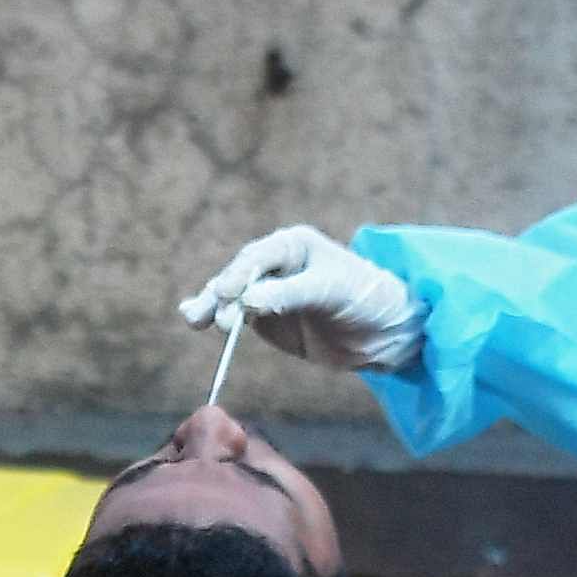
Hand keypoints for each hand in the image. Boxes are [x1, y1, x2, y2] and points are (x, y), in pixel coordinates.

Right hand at [175, 227, 425, 375]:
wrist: (383, 332)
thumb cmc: (364, 297)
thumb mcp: (331, 290)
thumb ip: (289, 294)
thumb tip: (246, 301)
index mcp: (291, 245)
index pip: (257, 258)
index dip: (239, 276)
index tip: (227, 294)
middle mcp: (274, 265)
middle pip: (237, 277)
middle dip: (221, 295)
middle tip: (212, 319)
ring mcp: (267, 292)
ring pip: (230, 297)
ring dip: (211, 307)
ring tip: (193, 320)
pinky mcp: (266, 318)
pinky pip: (236, 316)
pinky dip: (217, 317)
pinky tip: (194, 319)